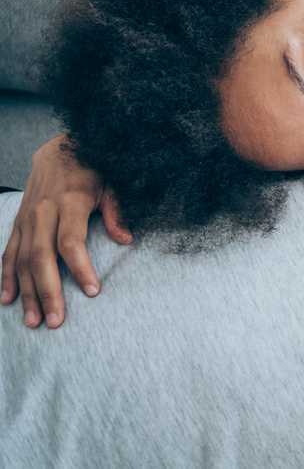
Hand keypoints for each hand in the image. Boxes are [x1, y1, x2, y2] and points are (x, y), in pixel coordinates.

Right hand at [0, 135, 132, 328]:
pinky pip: (8, 252)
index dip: (80, 268)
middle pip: (42, 257)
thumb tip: (127, 240)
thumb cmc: (93, 168)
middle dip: (48, 291)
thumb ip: (116, 212)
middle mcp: (44, 211)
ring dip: (27, 292)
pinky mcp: (18, 222)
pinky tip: (8, 299)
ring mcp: (27, 218)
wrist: (60, 147)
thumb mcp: (111, 184)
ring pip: (22, 260)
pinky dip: (6, 277)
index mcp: (70, 201)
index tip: (93, 291)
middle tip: (56, 321)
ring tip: (34, 320)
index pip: (71, 242)